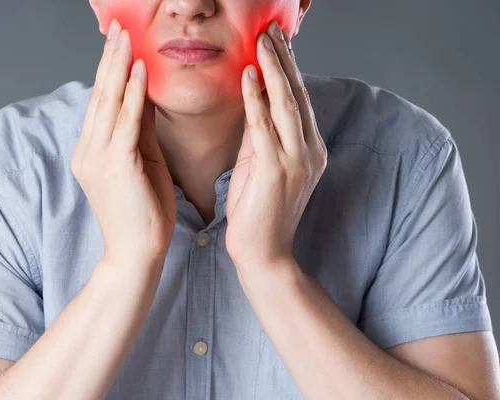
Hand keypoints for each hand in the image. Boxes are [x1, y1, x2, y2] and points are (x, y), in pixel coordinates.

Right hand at [70, 19, 176, 268]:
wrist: (137, 253)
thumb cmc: (144, 211)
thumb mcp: (142, 162)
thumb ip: (141, 128)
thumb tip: (146, 93)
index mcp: (93, 150)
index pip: (102, 102)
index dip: (110, 70)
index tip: (119, 43)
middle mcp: (88, 150)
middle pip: (101, 95)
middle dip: (110, 59)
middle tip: (117, 27)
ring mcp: (97, 157)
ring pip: (109, 102)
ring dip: (119, 66)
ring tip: (125, 37)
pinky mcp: (115, 164)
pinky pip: (125, 121)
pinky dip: (132, 94)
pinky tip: (138, 71)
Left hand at [225, 20, 327, 271]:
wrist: (264, 254)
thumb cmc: (259, 211)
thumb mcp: (262, 165)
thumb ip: (261, 134)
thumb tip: (252, 99)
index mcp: (310, 149)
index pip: (300, 100)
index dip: (289, 68)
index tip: (276, 42)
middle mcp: (310, 151)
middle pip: (298, 94)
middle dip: (284, 59)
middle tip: (271, 29)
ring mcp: (297, 161)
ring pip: (286, 104)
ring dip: (273, 69)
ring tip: (262, 40)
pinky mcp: (277, 171)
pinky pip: (264, 127)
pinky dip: (256, 99)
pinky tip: (248, 76)